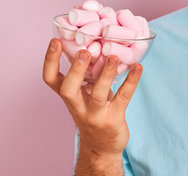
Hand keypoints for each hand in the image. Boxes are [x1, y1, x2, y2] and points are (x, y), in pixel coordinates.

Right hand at [42, 38, 141, 158]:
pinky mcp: (113, 119)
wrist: (102, 147)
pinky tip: (138, 67)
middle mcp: (78, 106)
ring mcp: (95, 114)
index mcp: (69, 96)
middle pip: (68, 89)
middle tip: (83, 51)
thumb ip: (87, 74)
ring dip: (106, 74)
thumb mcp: (85, 94)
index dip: (50, 61)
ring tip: (113, 57)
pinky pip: (123, 97)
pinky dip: (131, 81)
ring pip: (97, 94)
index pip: (51, 79)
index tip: (55, 40)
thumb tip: (95, 42)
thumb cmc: (94, 112)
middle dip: (75, 70)